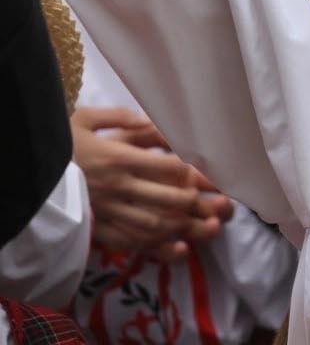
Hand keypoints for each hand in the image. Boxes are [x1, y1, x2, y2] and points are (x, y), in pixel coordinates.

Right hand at [71, 106, 231, 261]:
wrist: (21, 174)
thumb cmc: (58, 143)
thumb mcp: (87, 120)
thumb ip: (125, 119)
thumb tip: (159, 125)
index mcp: (119, 158)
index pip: (169, 169)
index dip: (198, 176)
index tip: (218, 180)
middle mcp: (117, 189)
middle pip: (168, 201)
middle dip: (201, 206)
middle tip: (226, 208)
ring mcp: (106, 213)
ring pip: (154, 226)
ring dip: (186, 230)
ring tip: (212, 230)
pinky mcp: (95, 231)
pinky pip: (129, 244)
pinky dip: (155, 250)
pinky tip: (179, 251)